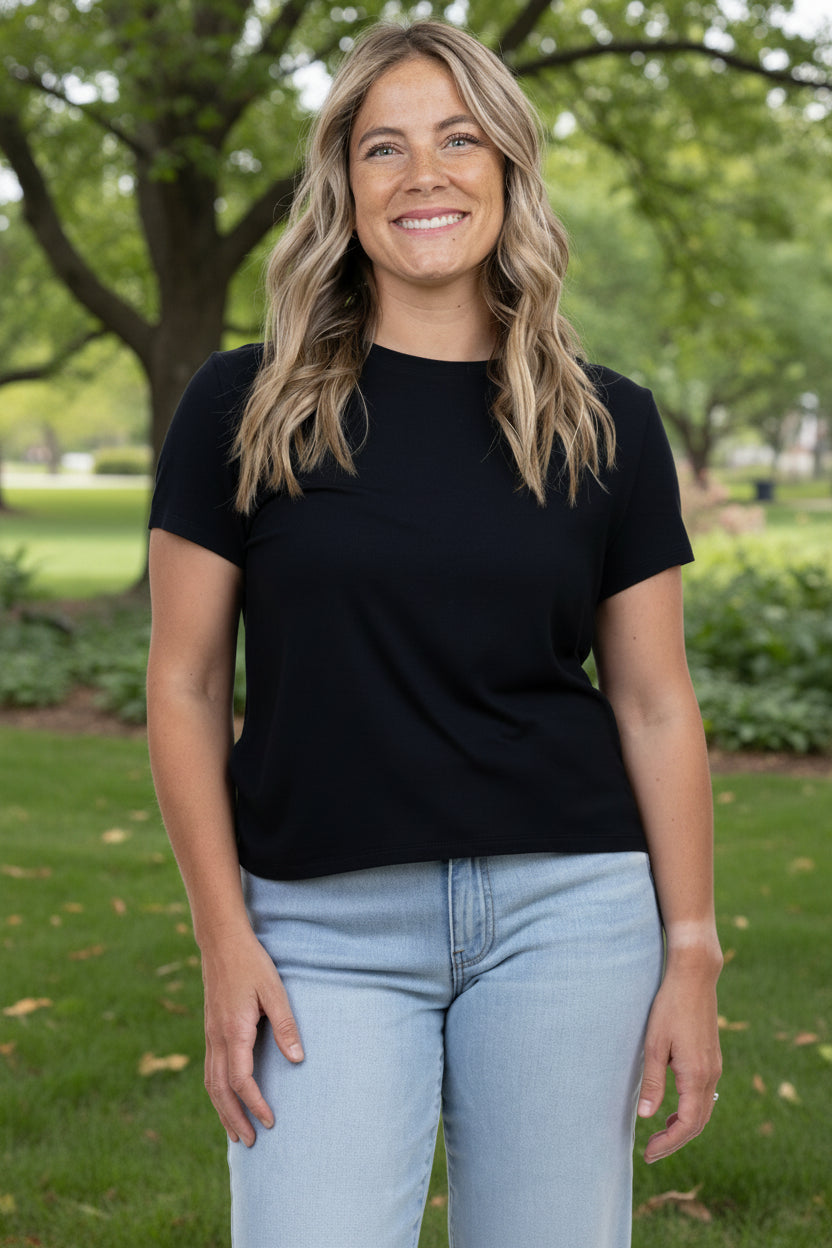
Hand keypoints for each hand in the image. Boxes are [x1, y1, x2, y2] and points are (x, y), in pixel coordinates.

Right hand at [200, 926, 304, 1146]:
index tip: (270, 1121)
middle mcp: (217, 1038)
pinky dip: (216, 1093)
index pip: (241, 1080)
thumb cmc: (252, 964)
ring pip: (210, 1084)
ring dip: (222, 1111)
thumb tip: (298, 1060)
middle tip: (249, 1143)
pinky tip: (225, 1100)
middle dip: (234, 1119)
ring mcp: (210, 1035)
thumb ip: (285, 1025)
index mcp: (233, 1031)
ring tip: (235, 1133)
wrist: (221, 942)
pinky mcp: (210, 1030)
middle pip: (220, 1091)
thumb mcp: (275, 990)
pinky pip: (210, 1070)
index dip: (255, 1104)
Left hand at [637, 955, 721, 1162]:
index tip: (648, 1153)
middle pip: (698, 1123)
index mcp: (697, 1075)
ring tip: (660, 1135)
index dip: (668, 1143)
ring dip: (683, 1127)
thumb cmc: (669, 1007)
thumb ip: (653, 1083)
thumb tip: (647, 1117)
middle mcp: (711, 1075)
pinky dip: (690, 1110)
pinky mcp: (712, 1058)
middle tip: (651, 1152)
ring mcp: (714, 1067)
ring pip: (703, 1110)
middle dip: (675, 1141)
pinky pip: (705, 1095)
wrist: (695, 978)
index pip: (687, 1125)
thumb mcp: (654, 1045)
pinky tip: (673, 1109)